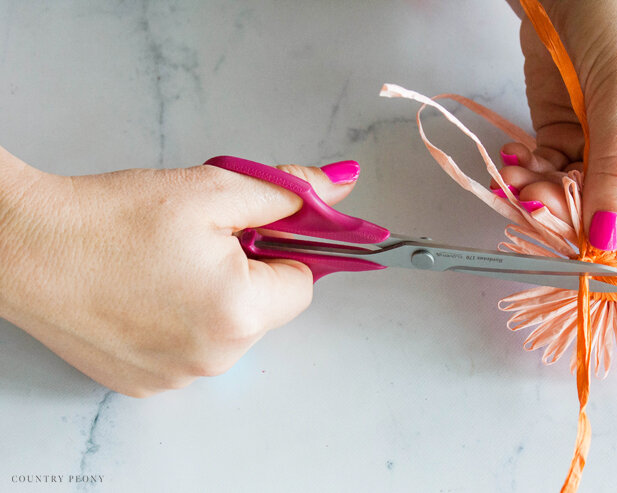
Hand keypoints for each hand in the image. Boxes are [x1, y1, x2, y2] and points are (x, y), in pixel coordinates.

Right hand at [0, 147, 358, 396]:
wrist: (26, 247)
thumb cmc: (111, 218)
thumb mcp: (214, 189)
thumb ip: (288, 191)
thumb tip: (341, 186)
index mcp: (239, 312)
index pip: (303, 283)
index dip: (287, 248)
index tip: (261, 230)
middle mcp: (214, 358)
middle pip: (265, 310)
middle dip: (249, 272)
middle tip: (202, 241)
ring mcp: (177, 377)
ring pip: (227, 331)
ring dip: (214, 298)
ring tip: (166, 265)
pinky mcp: (144, 384)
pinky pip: (190, 350)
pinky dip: (181, 322)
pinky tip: (145, 293)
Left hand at [500, 0, 616, 248]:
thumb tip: (609, 240)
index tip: (593, 258)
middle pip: (614, 215)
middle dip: (574, 218)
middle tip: (539, 209)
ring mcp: (603, 149)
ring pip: (573, 199)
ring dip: (542, 197)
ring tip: (518, 183)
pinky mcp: (564, 137)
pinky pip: (547, 174)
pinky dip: (528, 176)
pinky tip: (513, 167)